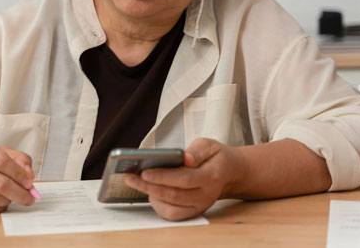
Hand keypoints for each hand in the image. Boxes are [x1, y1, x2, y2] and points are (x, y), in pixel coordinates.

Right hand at [0, 141, 35, 213]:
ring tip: (10, 194)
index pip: (2, 161)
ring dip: (10, 199)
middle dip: (21, 192)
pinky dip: (0, 206)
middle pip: (2, 184)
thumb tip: (30, 174)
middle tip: (30, 196)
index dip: (19, 172)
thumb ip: (15, 158)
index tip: (30, 180)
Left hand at [124, 138, 242, 220]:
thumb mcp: (210, 145)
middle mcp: (205, 196)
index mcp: (210, 177)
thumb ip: (197, 151)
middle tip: (129, 177)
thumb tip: (186, 159)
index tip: (143, 171)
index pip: (183, 179)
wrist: (229, 174)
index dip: (162, 176)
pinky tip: (148, 191)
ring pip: (171, 208)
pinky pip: (172, 214)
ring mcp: (199, 206)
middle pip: (173, 195)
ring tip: (136, 182)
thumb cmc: (216, 157)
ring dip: (150, 196)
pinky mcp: (192, 212)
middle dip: (148, 186)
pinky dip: (157, 204)